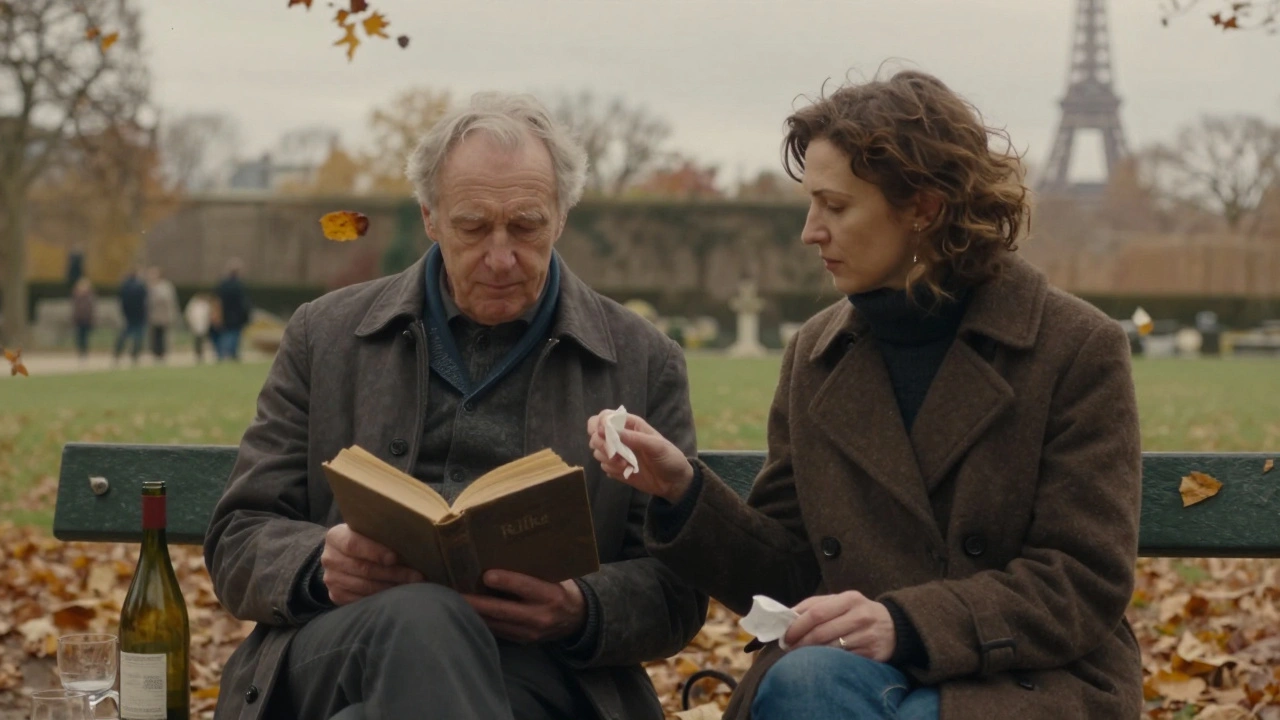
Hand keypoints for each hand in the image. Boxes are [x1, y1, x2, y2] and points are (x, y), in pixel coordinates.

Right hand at [320, 524, 425, 605]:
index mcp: (335, 537)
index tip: (395, 557)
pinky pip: (360, 600)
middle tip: (416, 576)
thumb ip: (380, 532)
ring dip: (391, 588)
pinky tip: (398, 595)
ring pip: (364, 587)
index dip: (375, 552)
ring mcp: (331, 579)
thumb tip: (411, 537)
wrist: (342, 555)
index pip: (353, 545)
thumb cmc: (363, 539)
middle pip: (363, 568)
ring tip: (413, 586)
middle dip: (393, 573)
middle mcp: (329, 558)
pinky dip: (381, 598)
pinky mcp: (336, 595)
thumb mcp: (367, 529)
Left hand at [462, 570, 585, 643]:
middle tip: (454, 593)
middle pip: (502, 610)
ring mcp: (530, 633)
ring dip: (473, 614)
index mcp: (551, 595)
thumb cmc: (561, 589)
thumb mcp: (555, 577)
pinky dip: (481, 621)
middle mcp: (540, 616)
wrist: (577, 619)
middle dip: (476, 602)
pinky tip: (466, 614)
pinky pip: (497, 631)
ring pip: (495, 624)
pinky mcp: (522, 641)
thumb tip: (503, 556)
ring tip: (453, 603)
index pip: (526, 587)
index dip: (506, 581)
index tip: (486, 575)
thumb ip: (533, 572)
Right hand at [586, 410, 693, 502]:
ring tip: (624, 465)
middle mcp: (621, 437)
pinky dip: (611, 468)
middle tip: (612, 452)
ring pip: (597, 450)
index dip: (600, 423)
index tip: (602, 432)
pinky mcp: (616, 468)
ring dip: (607, 457)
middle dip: (600, 443)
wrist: (674, 483)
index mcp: (630, 425)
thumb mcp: (658, 446)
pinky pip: (604, 466)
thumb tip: (613, 432)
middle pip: (595, 434)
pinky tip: (625, 471)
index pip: (606, 417)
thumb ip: (636, 438)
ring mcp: (618, 453)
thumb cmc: (670, 458)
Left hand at [782, 591, 896, 661]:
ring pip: (830, 648)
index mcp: (849, 599)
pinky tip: (819, 662)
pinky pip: (843, 660)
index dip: (797, 626)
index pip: (816, 612)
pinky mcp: (872, 654)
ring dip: (811, 654)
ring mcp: (867, 636)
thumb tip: (788, 615)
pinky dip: (828, 661)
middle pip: (821, 632)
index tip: (785, 635)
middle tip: (788, 648)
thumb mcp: (841, 601)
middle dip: (800, 642)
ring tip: (799, 656)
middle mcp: (860, 616)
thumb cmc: (858, 612)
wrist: (894, 627)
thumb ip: (815, 605)